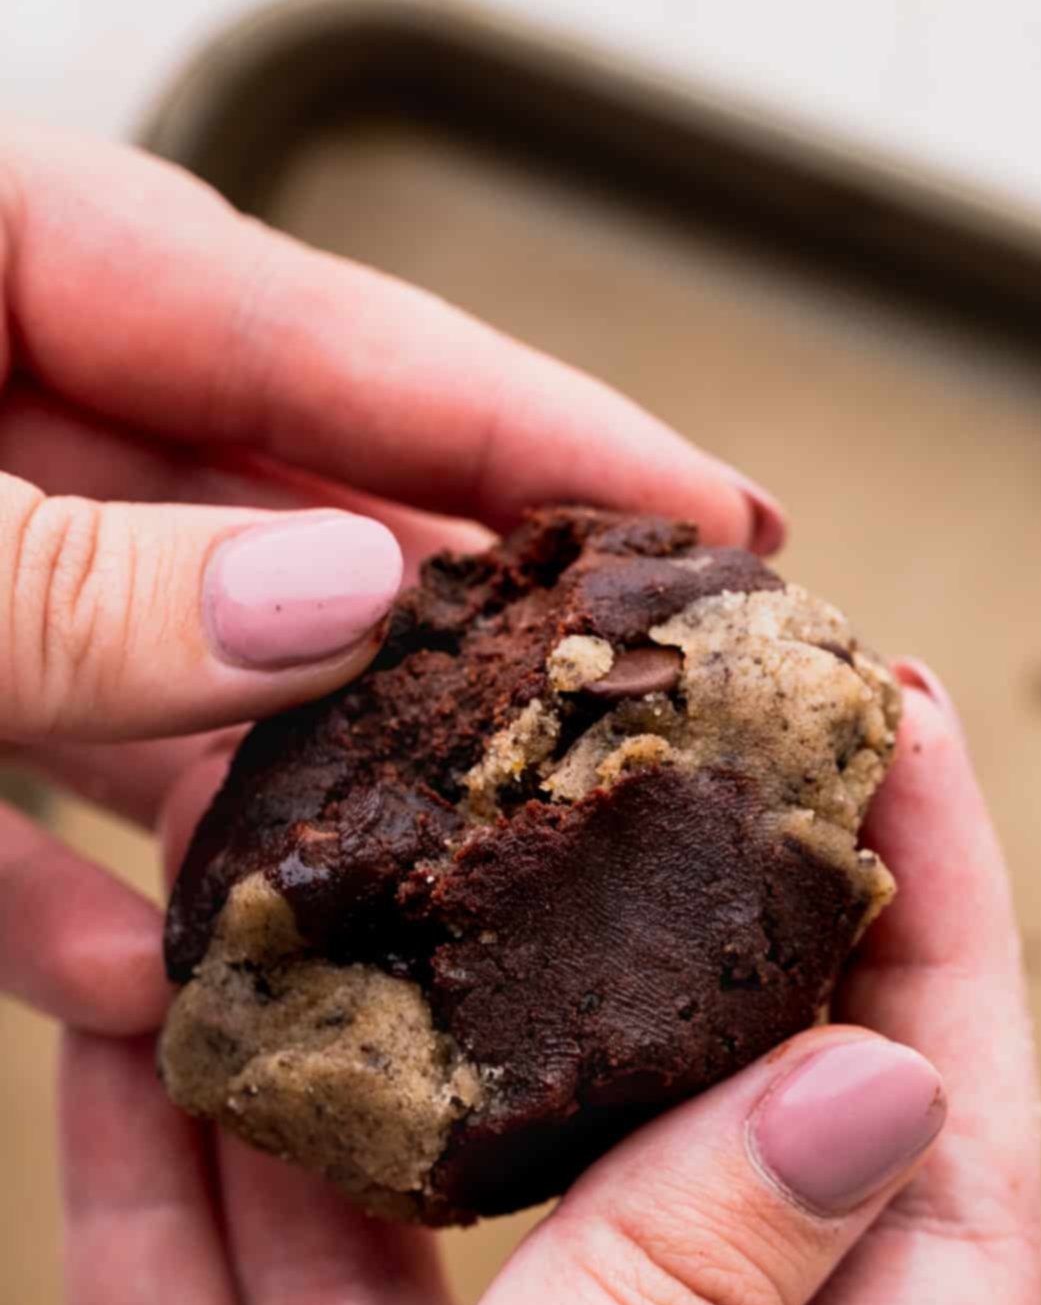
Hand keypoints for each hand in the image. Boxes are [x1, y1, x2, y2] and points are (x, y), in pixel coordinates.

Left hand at [0, 122, 779, 1041]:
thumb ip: (81, 578)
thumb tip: (336, 598)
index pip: (308, 320)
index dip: (521, 420)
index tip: (710, 507)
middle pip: (257, 501)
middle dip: (421, 624)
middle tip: (607, 704)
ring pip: (143, 663)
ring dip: (251, 792)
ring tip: (411, 883)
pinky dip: (47, 890)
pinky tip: (137, 984)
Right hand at [65, 669, 1040, 1304]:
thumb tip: (874, 1082)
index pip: (930, 1188)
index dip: (932, 939)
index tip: (908, 723)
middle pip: (654, 1174)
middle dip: (610, 949)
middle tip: (596, 733)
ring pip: (407, 1246)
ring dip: (340, 1066)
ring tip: (319, 842)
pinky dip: (170, 1205)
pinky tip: (136, 1038)